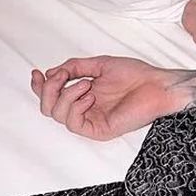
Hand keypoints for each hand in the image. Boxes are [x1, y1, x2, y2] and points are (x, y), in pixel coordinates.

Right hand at [30, 56, 188, 140]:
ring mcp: (91, 120)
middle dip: (48, 89)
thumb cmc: (136, 75)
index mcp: (83, 94)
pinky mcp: (99, 130)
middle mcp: (84, 109)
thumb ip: (75, 67)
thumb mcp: (99, 65)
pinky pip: (73, 124)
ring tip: (85, 84)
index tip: (38, 73)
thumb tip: (52, 73)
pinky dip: (75, 107)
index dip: (39, 86)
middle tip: (62, 77)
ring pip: (57, 115)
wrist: (157, 85)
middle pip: (48, 108)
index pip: (52, 96)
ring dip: (65, 95)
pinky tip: (89, 96)